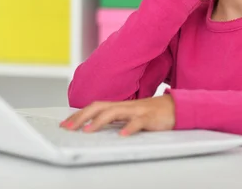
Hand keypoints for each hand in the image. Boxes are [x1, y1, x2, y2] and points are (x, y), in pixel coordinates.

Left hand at [60, 95, 175, 135]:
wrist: (176, 108)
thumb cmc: (152, 113)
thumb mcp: (130, 116)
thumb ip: (115, 119)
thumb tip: (96, 126)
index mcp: (120, 106)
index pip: (95, 107)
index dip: (79, 114)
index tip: (65, 123)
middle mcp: (125, 106)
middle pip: (99, 106)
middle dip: (81, 116)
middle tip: (68, 127)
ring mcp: (137, 110)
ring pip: (115, 112)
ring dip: (99, 121)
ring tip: (87, 131)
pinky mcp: (149, 117)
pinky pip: (138, 122)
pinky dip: (129, 128)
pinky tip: (122, 135)